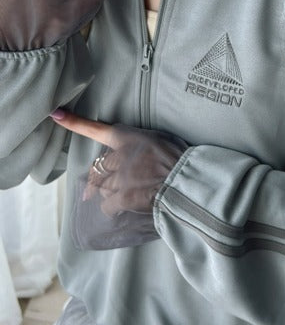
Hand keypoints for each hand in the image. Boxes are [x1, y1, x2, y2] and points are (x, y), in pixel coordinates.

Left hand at [50, 110, 187, 216]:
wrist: (188, 181)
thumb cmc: (182, 160)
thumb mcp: (163, 140)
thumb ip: (143, 145)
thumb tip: (140, 154)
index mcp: (129, 138)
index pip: (97, 129)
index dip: (75, 122)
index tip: (56, 115)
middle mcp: (120, 156)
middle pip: (99, 167)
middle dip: (101, 178)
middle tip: (111, 185)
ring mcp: (120, 177)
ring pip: (102, 187)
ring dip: (110, 193)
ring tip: (128, 195)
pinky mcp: (123, 197)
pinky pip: (108, 205)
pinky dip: (112, 209)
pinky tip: (121, 209)